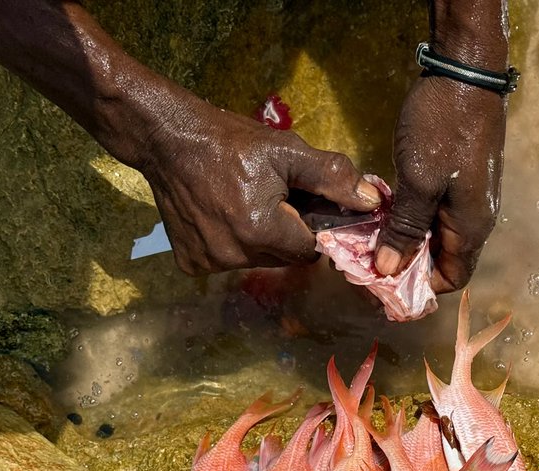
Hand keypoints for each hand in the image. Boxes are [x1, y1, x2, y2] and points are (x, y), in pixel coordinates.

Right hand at [138, 87, 381, 275]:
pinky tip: (218, 215)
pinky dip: (228, 244)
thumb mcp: (287, 151)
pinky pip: (225, 261)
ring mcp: (208, 262)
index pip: (308, 250)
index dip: (308, 228)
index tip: (298, 205)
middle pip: (281, 258)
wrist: (167, 139)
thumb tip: (372, 202)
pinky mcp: (189, 263)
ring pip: (255, 261)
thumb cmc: (231, 142)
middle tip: (268, 198)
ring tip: (242, 203)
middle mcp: (234, 255)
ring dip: (257, 240)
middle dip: (284, 233)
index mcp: (261, 230)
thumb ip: (332, 178)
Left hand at [375, 75, 506, 292]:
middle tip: (366, 264)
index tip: (383, 286)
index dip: (419, 287)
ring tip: (370, 242)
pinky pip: (435, 214)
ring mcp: (468, 198)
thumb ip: (405, 228)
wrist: (465, 72)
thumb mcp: (419, 181)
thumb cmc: (443, 127)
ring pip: (436, 237)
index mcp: (472, 227)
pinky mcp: (458, 180)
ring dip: (406, 242)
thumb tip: (390, 270)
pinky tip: (384, 214)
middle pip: (443, 260)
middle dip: (407, 266)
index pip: (452, 279)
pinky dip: (411, 220)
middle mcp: (475, 219)